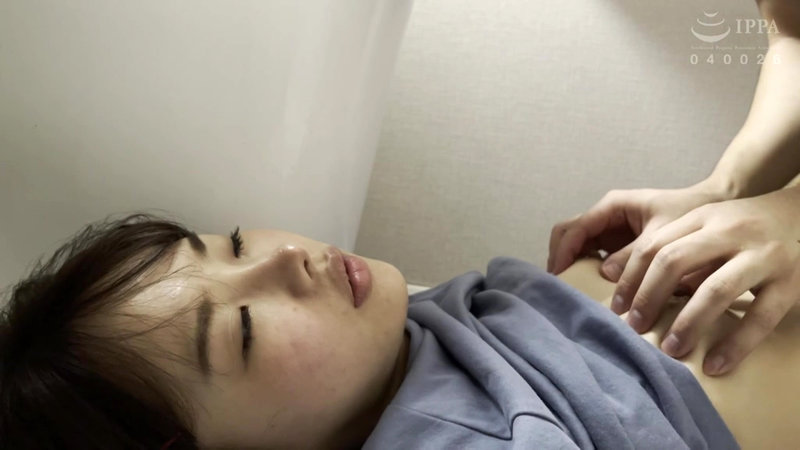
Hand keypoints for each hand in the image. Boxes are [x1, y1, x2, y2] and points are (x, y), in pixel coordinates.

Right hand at [548, 181, 726, 278]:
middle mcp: (606, 218)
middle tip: (562, 289)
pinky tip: (595, 293)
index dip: (562, 254)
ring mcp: (612, 233)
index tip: (559, 278)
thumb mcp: (663, 235)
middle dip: (562, 261)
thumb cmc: (692, 213)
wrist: (718, 208)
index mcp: (612, 206)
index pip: (573, 229)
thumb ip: (634, 254)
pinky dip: (591, 274)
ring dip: (575, 269)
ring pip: (579, 249)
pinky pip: (597, 259)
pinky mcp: (621, 247)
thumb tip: (605, 275)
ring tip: (575, 294)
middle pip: (569, 237)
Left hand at [611, 186, 799, 375]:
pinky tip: (715, 365)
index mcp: (703, 217)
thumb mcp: (710, 223)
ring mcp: (763, 256)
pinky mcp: (791, 282)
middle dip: (648, 298)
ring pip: (716, 290)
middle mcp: (730, 231)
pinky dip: (735, 344)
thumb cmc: (747, 225)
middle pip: (674, 261)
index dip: (631, 278)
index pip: (654, 246)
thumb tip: (635, 290)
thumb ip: (678, 246)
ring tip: (670, 350)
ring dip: (687, 323)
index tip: (616, 306)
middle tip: (634, 327)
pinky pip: (760, 317)